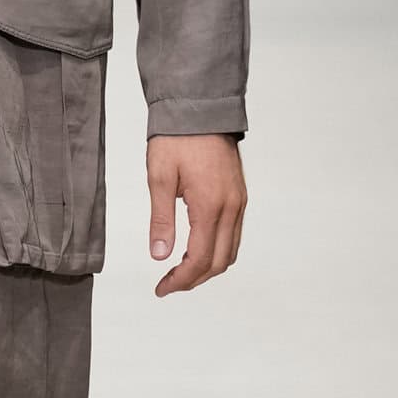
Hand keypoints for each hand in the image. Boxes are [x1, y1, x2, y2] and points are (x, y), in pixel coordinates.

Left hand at [147, 134, 246, 295]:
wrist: (200, 109)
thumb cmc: (177, 139)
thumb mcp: (159, 177)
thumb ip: (161, 220)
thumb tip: (159, 255)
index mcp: (210, 205)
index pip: (200, 259)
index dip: (181, 280)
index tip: (161, 288)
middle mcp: (231, 207)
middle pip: (220, 262)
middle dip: (194, 279)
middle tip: (168, 284)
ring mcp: (239, 202)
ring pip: (230, 250)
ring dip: (208, 267)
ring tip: (180, 271)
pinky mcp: (239, 196)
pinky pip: (233, 234)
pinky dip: (217, 250)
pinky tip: (196, 249)